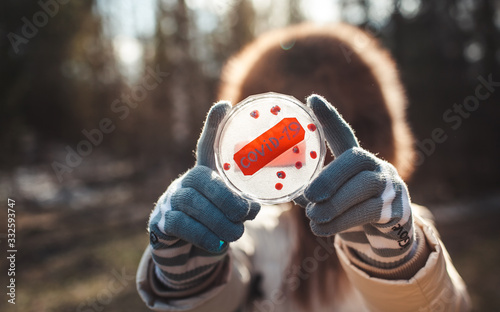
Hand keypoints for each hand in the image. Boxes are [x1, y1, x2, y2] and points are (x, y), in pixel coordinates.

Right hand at [148, 101, 259, 289]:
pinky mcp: (162, 221)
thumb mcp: (230, 207)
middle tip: (246, 214)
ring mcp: (171, 199)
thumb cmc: (213, 219)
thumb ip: (243, 201)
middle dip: (228, 199)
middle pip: (203, 180)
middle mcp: (186, 180)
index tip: (224, 105)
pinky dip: (204, 236)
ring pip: (192, 204)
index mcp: (205, 172)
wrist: (184, 245)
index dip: (214, 125)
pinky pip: (181, 225)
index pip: (207, 145)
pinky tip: (218, 244)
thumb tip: (253, 205)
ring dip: (219, 221)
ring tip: (236, 233)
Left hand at [303, 95, 414, 267]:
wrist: (385, 239)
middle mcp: (376, 166)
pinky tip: (323, 229)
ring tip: (313, 217)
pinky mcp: (398, 208)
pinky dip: (343, 221)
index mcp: (356, 161)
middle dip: (329, 177)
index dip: (328, 118)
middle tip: (308, 197)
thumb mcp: (331, 200)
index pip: (343, 134)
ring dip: (334, 204)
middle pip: (355, 159)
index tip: (312, 99)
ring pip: (364, 187)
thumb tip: (288, 190)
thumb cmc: (351, 212)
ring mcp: (390, 186)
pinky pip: (371, 211)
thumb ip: (312, 192)